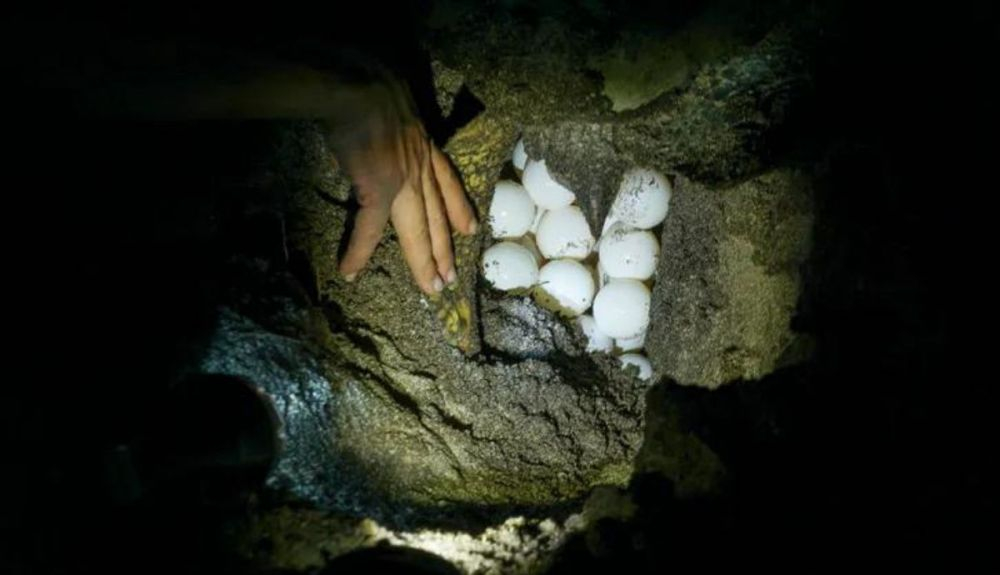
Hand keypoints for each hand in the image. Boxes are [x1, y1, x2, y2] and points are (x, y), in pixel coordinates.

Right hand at [330, 78, 476, 294]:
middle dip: (445, 250)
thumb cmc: (369, 86)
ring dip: (424, 263)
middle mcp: (421, 167)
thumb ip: (391, 132)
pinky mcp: (380, 189)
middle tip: (451, 278)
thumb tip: (373, 140)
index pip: (448, 184)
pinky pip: (368, 229)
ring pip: (418, 232)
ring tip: (431, 289)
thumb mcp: (393, 110)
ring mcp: (404, 181)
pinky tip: (350, 273)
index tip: (471, 229)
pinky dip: (358, 252)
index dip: (460, 209)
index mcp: (424, 147)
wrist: (360, 87)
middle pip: (437, 217)